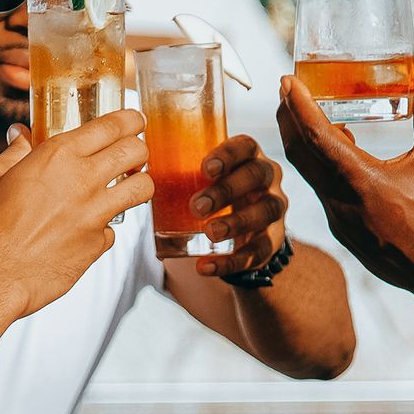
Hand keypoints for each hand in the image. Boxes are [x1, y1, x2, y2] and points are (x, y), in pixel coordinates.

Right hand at [0, 110, 153, 317]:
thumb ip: (14, 152)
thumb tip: (21, 135)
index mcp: (58, 156)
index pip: (110, 126)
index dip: (129, 119)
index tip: (134, 119)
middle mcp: (84, 181)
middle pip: (135, 152)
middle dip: (140, 147)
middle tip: (136, 151)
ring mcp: (96, 214)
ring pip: (142, 189)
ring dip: (141, 183)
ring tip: (131, 184)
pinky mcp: (99, 243)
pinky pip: (115, 229)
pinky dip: (107, 227)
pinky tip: (91, 228)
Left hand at [190, 135, 287, 278]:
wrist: (246, 234)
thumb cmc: (219, 198)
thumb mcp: (208, 183)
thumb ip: (184, 180)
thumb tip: (139, 187)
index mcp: (249, 158)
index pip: (245, 146)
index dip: (228, 154)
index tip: (206, 168)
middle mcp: (268, 180)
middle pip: (256, 175)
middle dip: (227, 190)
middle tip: (197, 207)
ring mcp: (273, 210)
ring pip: (264, 212)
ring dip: (235, 223)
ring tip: (210, 233)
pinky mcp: (272, 241)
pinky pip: (257, 251)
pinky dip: (231, 262)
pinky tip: (207, 267)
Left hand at [277, 67, 413, 300]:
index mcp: (360, 182)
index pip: (316, 137)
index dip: (298, 106)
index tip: (288, 81)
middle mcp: (340, 203)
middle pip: (300, 155)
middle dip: (289, 119)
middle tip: (287, 90)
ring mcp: (338, 221)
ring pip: (309, 176)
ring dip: (302, 144)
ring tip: (304, 115)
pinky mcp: (343, 233)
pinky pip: (322, 193)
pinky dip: (319, 168)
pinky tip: (331, 154)